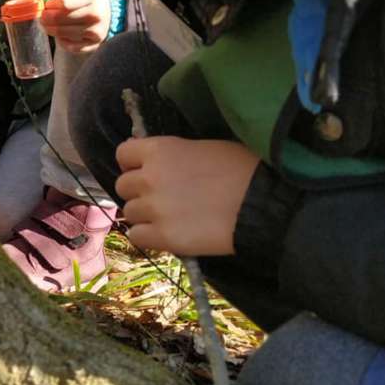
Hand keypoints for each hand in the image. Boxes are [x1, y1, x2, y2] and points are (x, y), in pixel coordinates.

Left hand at [41, 0, 111, 53]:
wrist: (107, 12)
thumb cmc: (87, 0)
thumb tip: (45, 7)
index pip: (64, 2)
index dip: (50, 5)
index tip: (46, 5)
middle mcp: (96, 14)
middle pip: (60, 18)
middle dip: (46, 18)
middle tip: (42, 17)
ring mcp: (95, 31)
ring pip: (62, 33)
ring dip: (50, 29)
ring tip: (49, 25)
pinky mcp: (94, 45)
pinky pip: (69, 46)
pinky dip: (61, 41)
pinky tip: (61, 35)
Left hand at [114, 136, 259, 255]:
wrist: (261, 204)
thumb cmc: (242, 169)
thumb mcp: (205, 147)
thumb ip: (176, 155)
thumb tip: (162, 162)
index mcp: (160, 150)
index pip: (123, 153)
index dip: (132, 163)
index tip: (143, 170)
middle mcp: (149, 177)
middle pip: (123, 185)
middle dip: (138, 191)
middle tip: (160, 197)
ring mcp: (154, 208)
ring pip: (130, 212)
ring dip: (144, 215)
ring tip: (167, 217)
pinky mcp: (164, 237)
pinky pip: (137, 237)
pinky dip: (148, 236)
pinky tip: (165, 233)